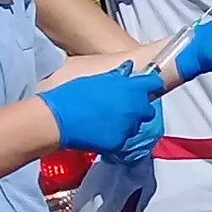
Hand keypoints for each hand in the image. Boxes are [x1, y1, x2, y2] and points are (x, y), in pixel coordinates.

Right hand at [39, 65, 165, 159]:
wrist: (58, 119)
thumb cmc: (72, 95)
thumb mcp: (97, 79)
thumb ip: (117, 77)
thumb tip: (127, 70)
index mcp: (130, 88)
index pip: (153, 84)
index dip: (149, 86)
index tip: (145, 89)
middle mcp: (134, 107)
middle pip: (147, 110)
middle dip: (137, 110)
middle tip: (121, 109)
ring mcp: (128, 126)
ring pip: (135, 127)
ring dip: (126, 124)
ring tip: (105, 121)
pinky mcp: (120, 142)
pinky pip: (123, 140)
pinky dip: (114, 137)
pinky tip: (99, 132)